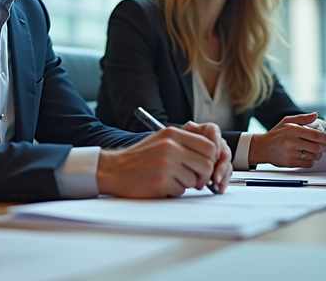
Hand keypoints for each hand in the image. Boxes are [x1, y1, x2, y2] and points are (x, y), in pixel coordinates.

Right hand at [96, 124, 231, 197]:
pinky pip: (181, 191)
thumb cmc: (139, 158)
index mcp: (172, 134)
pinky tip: (160, 186)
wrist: (113, 169)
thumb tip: (212, 156)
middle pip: (207, 164)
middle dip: (204, 176)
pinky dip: (173, 192)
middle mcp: (170, 147)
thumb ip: (185, 144)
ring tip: (170, 180)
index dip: (211, 159)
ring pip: (195, 180)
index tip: (205, 166)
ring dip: (186, 184)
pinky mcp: (161, 182)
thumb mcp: (161, 140)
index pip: (208, 145)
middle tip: (196, 180)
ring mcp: (166, 165)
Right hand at [249, 112, 325, 166]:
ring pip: (313, 156)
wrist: (263, 147)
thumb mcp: (287, 121)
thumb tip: (316, 115)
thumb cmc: (277, 133)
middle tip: (325, 146)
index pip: (314, 135)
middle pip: (316, 147)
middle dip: (324, 147)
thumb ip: (302, 118)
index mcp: (291, 129)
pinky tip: (309, 156)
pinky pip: (307, 164)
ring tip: (317, 151)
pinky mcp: (289, 162)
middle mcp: (290, 141)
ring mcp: (289, 153)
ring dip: (318, 154)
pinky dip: (311, 160)